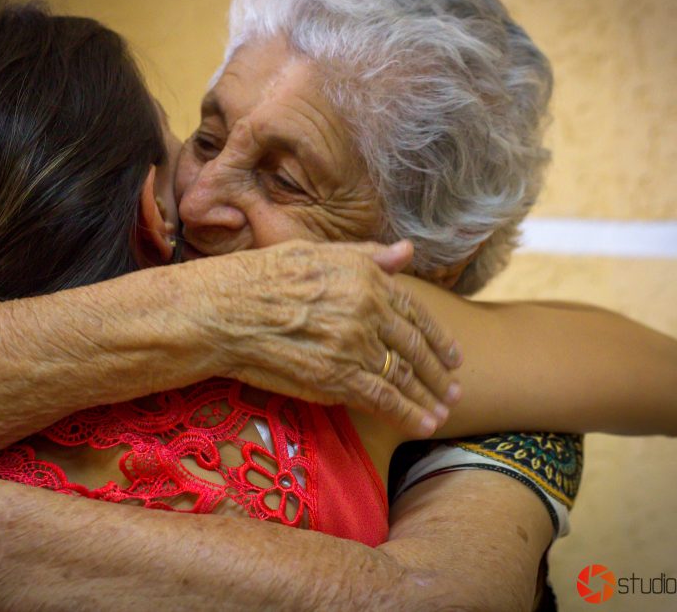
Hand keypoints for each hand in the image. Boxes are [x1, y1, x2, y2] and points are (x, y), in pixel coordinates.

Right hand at [185, 239, 461, 436]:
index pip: (413, 310)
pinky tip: (422, 425)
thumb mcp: (313, 252)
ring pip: (404, 376)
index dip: (437, 337)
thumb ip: (366, 255)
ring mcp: (354, 344)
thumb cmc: (257, 277)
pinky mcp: (337, 377)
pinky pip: (383, 399)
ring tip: (441, 413)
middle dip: (439, 373)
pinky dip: (408, 414)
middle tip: (454, 391)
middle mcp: (367, 308)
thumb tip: (405, 251)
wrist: (222, 311)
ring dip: (428, 398)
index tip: (452, 355)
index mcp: (365, 276)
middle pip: (414, 347)